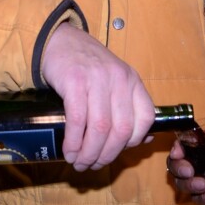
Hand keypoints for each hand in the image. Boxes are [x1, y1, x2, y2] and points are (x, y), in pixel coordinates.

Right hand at [41, 22, 154, 171]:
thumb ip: (126, 104)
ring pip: (100, 128)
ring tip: (78, 162)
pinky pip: (77, 119)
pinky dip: (73, 140)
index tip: (116, 151)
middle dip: (107, 155)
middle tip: (93, 165)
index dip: (133, 142)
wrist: (59, 39)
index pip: (145, 119)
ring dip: (89, 152)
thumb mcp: (114, 78)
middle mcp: (118, 78)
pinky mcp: (74, 81)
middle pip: (121, 129)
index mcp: (131, 80)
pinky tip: (68, 149)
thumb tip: (143, 140)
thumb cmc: (85, 63)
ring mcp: (96, 79)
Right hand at [168, 136, 204, 204]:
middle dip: (177, 167)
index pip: (183, 144)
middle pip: (175, 164)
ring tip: (203, 185)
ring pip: (181, 183)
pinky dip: (200, 198)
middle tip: (188, 171)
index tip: (178, 152)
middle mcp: (197, 164)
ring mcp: (201, 182)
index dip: (177, 147)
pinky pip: (197, 200)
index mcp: (202, 148)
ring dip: (186, 184)